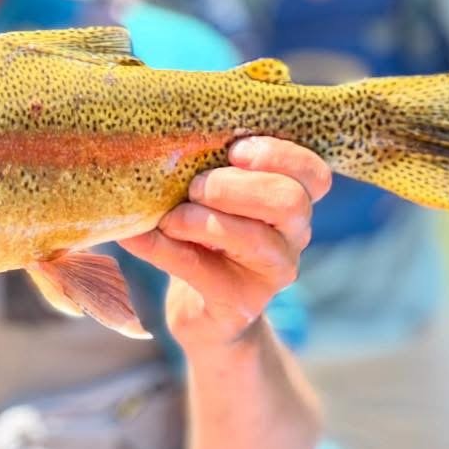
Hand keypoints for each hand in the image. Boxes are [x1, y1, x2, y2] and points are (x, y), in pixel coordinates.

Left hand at [119, 136, 330, 350]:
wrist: (203, 310)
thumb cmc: (209, 234)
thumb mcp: (217, 198)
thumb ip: (210, 169)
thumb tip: (157, 138)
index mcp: (293, 202)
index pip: (314, 175)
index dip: (280, 156)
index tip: (234, 150)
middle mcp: (294, 237)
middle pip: (290, 201)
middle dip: (236, 186)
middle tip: (195, 187)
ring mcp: (271, 273)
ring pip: (255, 240)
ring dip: (205, 220)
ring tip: (171, 218)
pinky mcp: (239, 303)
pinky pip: (203, 271)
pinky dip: (163, 249)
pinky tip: (134, 237)